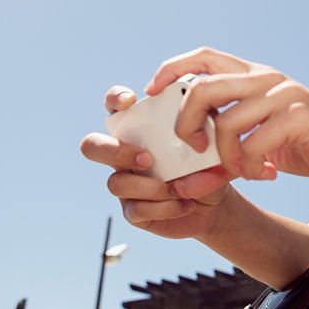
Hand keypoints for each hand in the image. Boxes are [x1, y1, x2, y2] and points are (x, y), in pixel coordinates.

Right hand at [79, 84, 234, 238]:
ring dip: (151, 187)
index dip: (115, 98)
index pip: (114, 104)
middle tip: (148, 158)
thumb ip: (204, 131)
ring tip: (180, 189)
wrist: (215, 201)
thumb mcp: (212, 143)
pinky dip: (164, 207)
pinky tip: (185, 204)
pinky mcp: (133, 210)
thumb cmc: (209, 163)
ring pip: (116, 183)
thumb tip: (196, 136)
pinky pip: (136, 209)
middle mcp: (125, 153)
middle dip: (115, 151)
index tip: (130, 101)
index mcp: (140, 128)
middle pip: (92, 145)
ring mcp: (126, 182)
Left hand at [145, 46, 308, 192]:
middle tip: (191, 149)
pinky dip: (250, 167)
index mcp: (256, 77)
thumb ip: (230, 141)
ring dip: (223, 157)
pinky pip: (254, 144)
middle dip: (184, 122)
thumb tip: (189, 170)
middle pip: (202, 86)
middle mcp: (267, 78)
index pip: (204, 57)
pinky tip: (265, 175)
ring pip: (225, 121)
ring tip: (239, 172)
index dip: (172, 69)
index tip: (152, 93)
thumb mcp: (264, 140)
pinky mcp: (300, 117)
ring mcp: (284, 95)